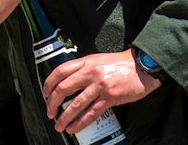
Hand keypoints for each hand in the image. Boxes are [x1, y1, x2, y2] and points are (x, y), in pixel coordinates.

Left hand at [41, 50, 158, 135]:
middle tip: (50, 111)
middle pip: (63, 88)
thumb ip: (84, 69)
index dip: (49, 84)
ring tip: (59, 124)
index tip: (45, 93)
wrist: (142, 66)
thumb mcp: (98, 60)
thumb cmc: (121, 63)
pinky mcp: (110, 97)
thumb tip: (70, 81)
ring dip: (64, 116)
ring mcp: (100, 85)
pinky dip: (80, 122)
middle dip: (52, 103)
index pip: (60, 71)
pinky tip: (74, 127)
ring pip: (76, 103)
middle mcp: (90, 72)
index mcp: (86, 62)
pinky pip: (91, 112)